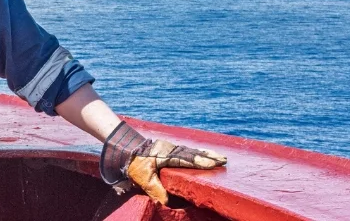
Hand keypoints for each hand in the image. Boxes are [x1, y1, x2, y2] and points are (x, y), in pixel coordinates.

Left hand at [99, 122, 227, 204]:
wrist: (125, 148)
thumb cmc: (134, 163)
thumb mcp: (143, 179)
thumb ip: (156, 190)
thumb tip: (167, 203)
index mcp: (166, 155)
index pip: (186, 159)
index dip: (201, 161)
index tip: (214, 163)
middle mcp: (171, 149)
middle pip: (193, 153)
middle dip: (208, 157)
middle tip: (224, 160)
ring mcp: (171, 147)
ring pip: (191, 150)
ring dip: (205, 154)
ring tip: (220, 158)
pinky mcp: (170, 148)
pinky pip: (187, 150)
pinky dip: (197, 153)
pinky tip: (204, 155)